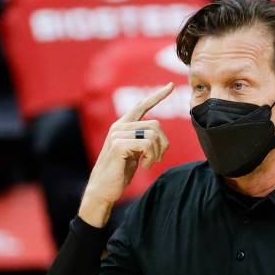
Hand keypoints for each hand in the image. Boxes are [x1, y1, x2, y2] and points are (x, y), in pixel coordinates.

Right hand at [79, 83, 173, 226]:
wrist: (103, 189)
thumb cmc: (120, 172)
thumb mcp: (134, 152)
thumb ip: (143, 140)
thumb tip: (158, 135)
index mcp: (124, 125)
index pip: (142, 105)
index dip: (158, 95)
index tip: (171, 85)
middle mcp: (120, 126)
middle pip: (156, 124)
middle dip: (163, 144)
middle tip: (157, 159)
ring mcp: (118, 134)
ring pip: (153, 134)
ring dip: (157, 153)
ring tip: (148, 163)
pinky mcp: (119, 144)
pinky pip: (147, 144)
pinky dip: (151, 157)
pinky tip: (143, 166)